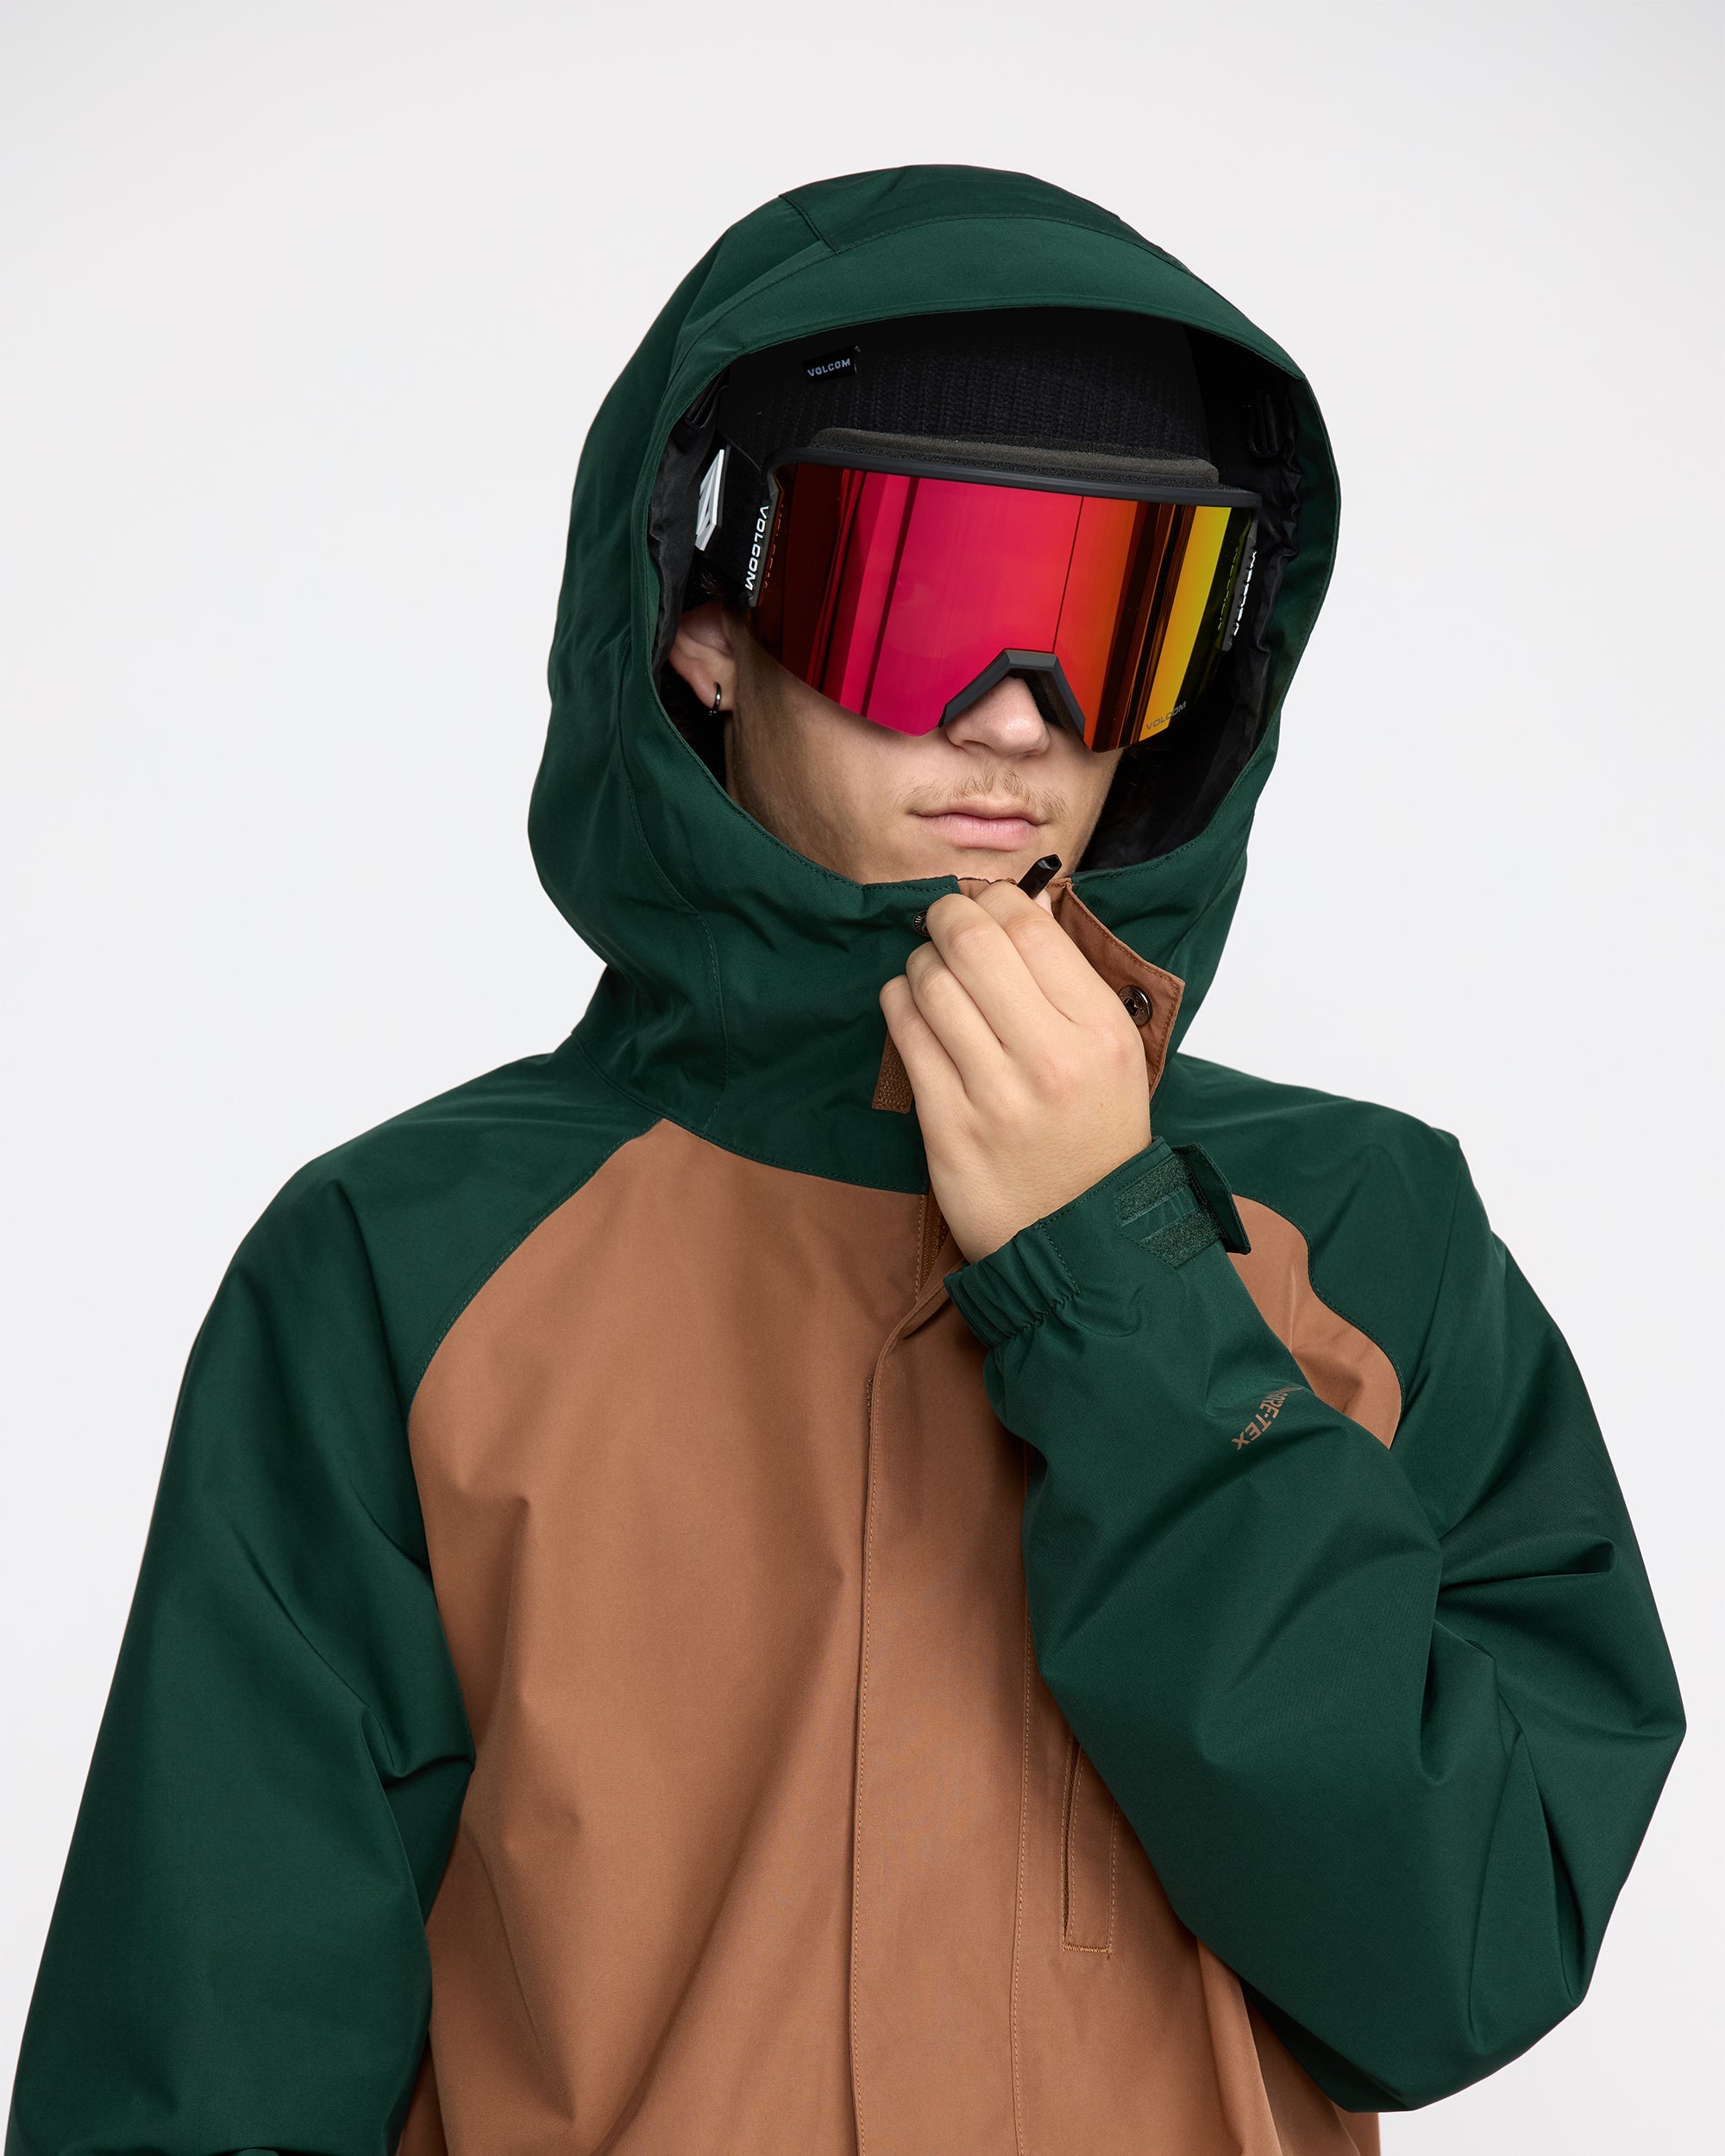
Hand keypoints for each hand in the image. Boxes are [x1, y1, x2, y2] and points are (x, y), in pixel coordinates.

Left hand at [880, 882, 1152, 1263]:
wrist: (1081, 1237)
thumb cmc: (1096, 1135)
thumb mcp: (1114, 1052)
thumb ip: (1070, 979)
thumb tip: (1023, 901)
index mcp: (1100, 1030)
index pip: (1031, 927)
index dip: (997, 899)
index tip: (986, 906)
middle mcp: (1050, 1057)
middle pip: (974, 944)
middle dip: (948, 917)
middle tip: (945, 923)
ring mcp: (994, 1094)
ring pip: (930, 983)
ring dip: (920, 962)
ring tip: (930, 972)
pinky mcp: (947, 1126)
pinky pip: (905, 1035)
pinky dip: (900, 1005)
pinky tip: (911, 1007)